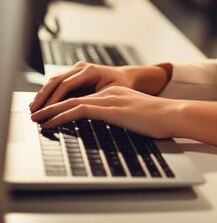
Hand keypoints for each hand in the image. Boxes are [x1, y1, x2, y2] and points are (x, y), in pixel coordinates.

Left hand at [30, 86, 180, 138]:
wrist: (173, 114)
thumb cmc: (159, 120)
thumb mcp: (136, 118)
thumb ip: (122, 119)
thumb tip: (114, 129)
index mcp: (115, 94)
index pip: (83, 98)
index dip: (64, 105)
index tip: (51, 113)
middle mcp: (109, 93)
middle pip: (73, 97)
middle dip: (52, 105)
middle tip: (36, 113)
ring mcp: (109, 99)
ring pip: (71, 102)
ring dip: (51, 111)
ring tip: (37, 119)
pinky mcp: (110, 108)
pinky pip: (79, 110)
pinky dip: (61, 117)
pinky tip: (50, 124)